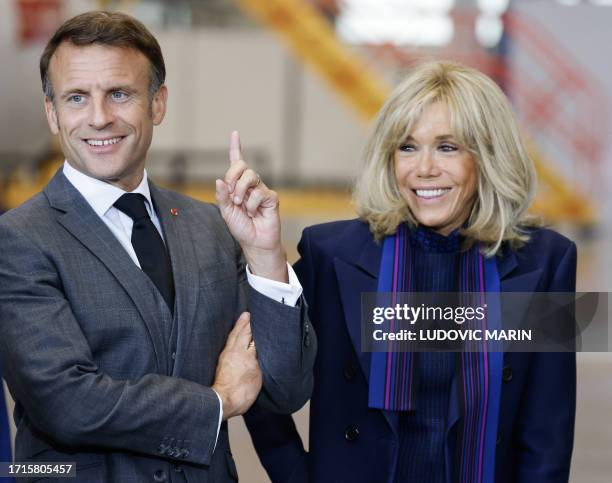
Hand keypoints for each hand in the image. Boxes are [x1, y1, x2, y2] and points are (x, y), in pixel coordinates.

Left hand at [212, 312, 261, 420]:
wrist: (224, 401)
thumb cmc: (242, 391)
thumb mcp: (257, 374)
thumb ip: (258, 357)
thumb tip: (259, 346)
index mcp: (246, 354)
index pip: (253, 335)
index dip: (257, 326)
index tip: (261, 318)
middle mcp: (236, 351)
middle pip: (242, 332)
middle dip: (247, 322)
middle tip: (250, 313)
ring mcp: (227, 355)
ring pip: (234, 336)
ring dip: (239, 326)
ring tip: (243, 317)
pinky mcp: (222, 361)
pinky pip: (229, 342)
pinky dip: (234, 334)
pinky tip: (235, 335)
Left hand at [216, 131, 287, 281]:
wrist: (255, 242)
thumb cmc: (242, 227)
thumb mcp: (226, 212)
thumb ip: (222, 197)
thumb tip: (219, 180)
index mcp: (238, 185)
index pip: (237, 163)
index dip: (236, 147)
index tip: (235, 133)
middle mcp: (250, 185)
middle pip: (242, 166)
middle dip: (233, 177)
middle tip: (232, 195)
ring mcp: (261, 190)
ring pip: (251, 176)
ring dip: (241, 191)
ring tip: (241, 205)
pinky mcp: (271, 198)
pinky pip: (259, 193)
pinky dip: (252, 205)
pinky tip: (254, 213)